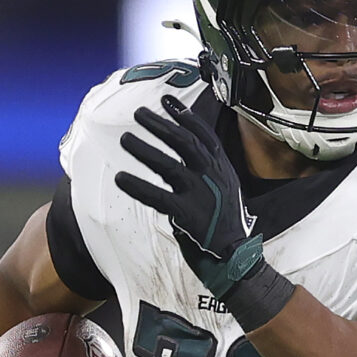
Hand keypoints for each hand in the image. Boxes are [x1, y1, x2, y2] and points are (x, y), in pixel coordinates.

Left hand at [115, 98, 266, 298]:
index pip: (204, 134)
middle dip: (161, 125)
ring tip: (125, 138)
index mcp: (222, 169)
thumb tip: (186, 151)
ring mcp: (199, 194)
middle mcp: (212, 176)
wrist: (236, 255)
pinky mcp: (186, 213)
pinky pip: (157, 196)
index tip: (166, 101)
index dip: (184, 116)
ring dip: (145, 150)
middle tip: (139, 113)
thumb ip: (209, 170)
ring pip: (168, 165)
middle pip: (184, 142)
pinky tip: (120, 178)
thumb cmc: (225, 222)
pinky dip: (137, 186)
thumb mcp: (225, 188)